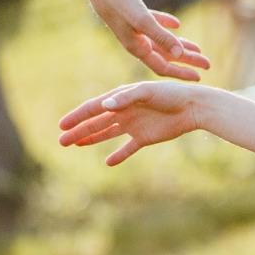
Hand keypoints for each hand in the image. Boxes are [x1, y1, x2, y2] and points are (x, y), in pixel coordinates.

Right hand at [57, 81, 207, 165]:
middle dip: (79, 131)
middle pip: (97, 123)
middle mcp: (124, 111)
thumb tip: (104, 105)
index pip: (94, 108)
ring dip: (91, 139)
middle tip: (61, 141)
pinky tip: (108, 162)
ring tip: (75, 146)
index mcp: (122, 98)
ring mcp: (134, 125)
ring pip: (107, 134)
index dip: (77, 116)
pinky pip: (128, 148)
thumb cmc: (170, 94)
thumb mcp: (146, 92)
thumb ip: (125, 98)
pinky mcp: (145, 138)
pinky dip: (119, 155)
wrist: (193, 107)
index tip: (62, 125)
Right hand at [86, 0, 211, 80]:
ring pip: (163, 41)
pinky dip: (166, 25)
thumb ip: (162, 37)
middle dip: (188, 61)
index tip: (200, 76)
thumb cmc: (122, 4)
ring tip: (198, 49)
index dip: (181, 72)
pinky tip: (177, 25)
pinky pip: (154, 24)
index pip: (163, 67)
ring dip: (180, 45)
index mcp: (137, 48)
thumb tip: (181, 54)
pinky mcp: (135, 15)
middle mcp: (136, 42)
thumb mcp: (144, 21)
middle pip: (167, 56)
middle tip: (207, 64)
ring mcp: (135, 29)